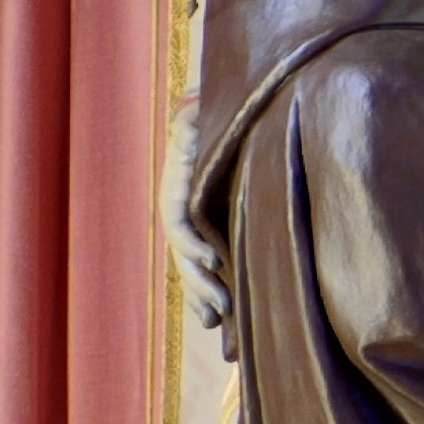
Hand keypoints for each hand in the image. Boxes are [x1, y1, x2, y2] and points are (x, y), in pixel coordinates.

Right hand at [161, 96, 228, 331]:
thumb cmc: (235, 101)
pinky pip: (202, 263)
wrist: (248, 102)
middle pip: (180, 248)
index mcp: (181, 171)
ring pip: (188, 261)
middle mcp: (181, 196)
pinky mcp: (213, 225)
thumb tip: (189, 103)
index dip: (190, 242)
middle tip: (222, 307)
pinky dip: (206, 291)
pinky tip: (217, 321)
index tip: (215, 260)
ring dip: (200, 294)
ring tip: (217, 322)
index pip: (175, 214)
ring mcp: (195, 213)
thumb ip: (198, 110)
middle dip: (197, 280)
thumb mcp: (212, 104)